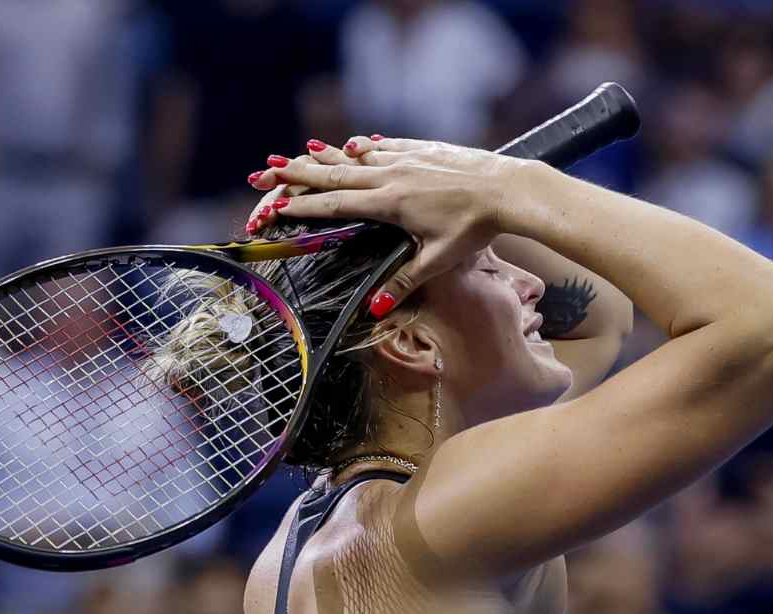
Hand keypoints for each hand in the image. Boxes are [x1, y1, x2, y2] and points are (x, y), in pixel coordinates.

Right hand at [249, 135, 528, 315]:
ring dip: (324, 157)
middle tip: (265, 170)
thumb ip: (402, 283)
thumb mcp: (437, 260)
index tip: (274, 206)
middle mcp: (390, 176)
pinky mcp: (423, 149)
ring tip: (296, 153)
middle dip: (296, 174)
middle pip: (334, 175)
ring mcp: (406, 159)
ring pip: (355, 157)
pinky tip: (351, 145)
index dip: (302, 206)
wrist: (507, 189)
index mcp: (389, 203)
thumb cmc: (474, 228)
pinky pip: (383, 146)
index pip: (335, 205)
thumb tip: (373, 309)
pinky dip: (362, 147)